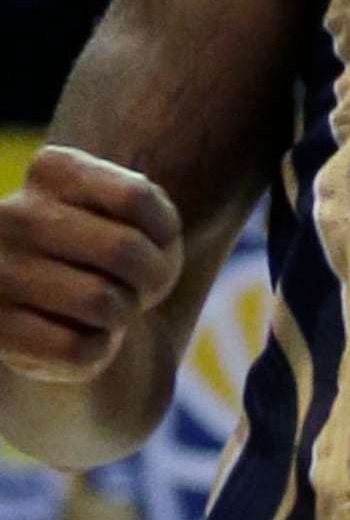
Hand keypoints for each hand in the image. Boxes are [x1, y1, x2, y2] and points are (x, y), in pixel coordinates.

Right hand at [0, 147, 180, 383]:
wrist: (56, 305)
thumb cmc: (108, 247)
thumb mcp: (134, 213)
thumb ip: (149, 213)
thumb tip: (134, 260)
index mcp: (51, 170)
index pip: (137, 198)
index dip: (165, 232)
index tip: (154, 240)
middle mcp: (12, 213)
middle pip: (122, 250)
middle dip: (151, 277)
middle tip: (141, 286)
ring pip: (101, 302)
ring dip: (123, 314)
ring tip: (110, 309)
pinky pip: (76, 348)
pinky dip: (97, 349)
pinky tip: (81, 335)